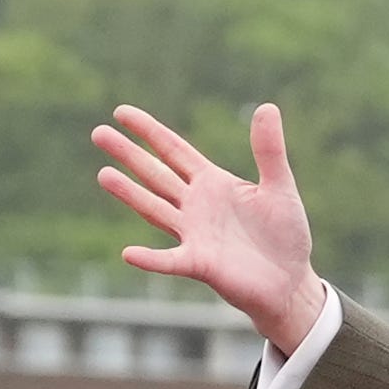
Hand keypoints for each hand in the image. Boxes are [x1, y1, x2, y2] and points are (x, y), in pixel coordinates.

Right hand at [94, 101, 323, 355]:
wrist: (291, 282)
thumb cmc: (284, 235)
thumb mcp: (280, 186)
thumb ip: (269, 150)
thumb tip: (266, 106)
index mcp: (211, 183)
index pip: (174, 151)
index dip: (149, 131)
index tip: (121, 112)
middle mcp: (195, 206)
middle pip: (155, 174)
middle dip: (128, 154)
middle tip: (98, 133)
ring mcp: (193, 235)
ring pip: (155, 209)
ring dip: (130, 193)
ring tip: (103, 174)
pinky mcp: (199, 264)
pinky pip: (170, 261)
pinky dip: (150, 259)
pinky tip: (129, 253)